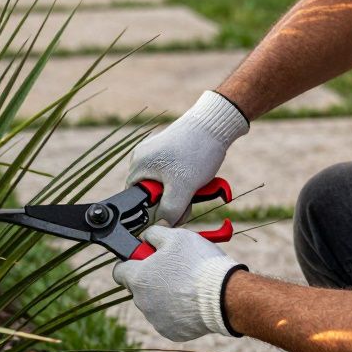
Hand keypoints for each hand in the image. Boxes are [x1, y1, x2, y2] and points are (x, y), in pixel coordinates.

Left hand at [112, 225, 246, 341]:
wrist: (225, 296)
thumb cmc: (199, 263)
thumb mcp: (175, 236)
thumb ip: (153, 234)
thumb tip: (146, 237)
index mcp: (138, 278)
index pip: (119, 271)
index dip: (132, 262)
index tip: (145, 259)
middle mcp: (142, 302)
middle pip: (139, 288)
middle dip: (152, 279)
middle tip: (174, 270)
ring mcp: (156, 319)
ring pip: (154, 304)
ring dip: (165, 296)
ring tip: (188, 286)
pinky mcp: (171, 332)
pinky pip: (170, 319)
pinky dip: (178, 311)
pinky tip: (193, 302)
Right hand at [127, 91, 247, 224]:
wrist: (215, 124)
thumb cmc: (196, 151)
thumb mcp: (182, 188)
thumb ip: (170, 211)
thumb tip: (162, 227)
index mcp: (138, 165)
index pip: (136, 200)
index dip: (154, 210)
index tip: (173, 211)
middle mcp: (143, 158)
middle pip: (152, 194)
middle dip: (173, 202)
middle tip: (189, 200)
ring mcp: (157, 154)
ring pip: (166, 186)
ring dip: (182, 193)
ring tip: (197, 187)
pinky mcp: (171, 152)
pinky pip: (174, 176)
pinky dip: (186, 182)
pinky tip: (198, 178)